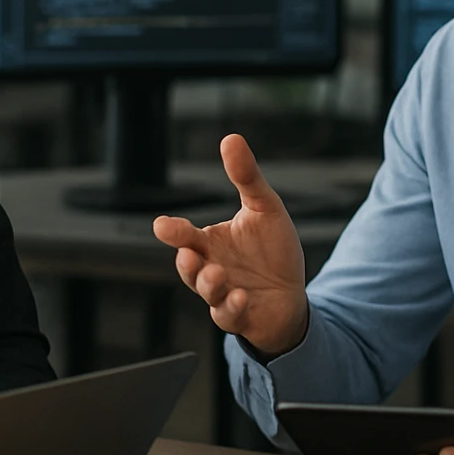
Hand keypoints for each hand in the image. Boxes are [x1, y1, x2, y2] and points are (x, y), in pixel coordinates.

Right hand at [152, 134, 308, 356]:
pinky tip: (242, 295)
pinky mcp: (239, 316)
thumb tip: (231, 138)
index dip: (174, 231)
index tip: (162, 225)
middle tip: (188, 254)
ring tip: (216, 273)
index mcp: (210, 243)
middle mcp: (211, 268)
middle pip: (189, 266)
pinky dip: (232, 306)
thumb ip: (246, 177)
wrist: (290, 294)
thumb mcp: (264, 208)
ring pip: (206, 292)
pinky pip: (228, 315)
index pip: (185, 235)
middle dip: (186, 261)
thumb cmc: (272, 251)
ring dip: (208, 283)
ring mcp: (222, 294)